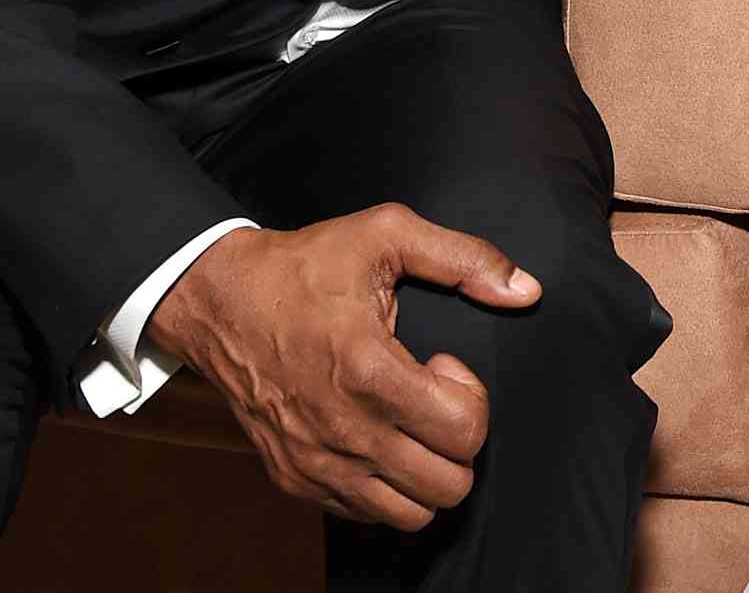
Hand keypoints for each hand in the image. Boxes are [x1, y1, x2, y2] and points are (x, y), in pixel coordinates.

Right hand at [145, 204, 540, 527]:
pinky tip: (378, 433)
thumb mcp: (389, 234)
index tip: (443, 362)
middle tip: (434, 395)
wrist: (221, 301)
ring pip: (409, 514)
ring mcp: (315, 462)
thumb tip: (526, 290)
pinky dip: (387, 486)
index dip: (472, 396)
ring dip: (427, 471)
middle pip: (446, 485)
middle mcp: (342, 430)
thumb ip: (465, 258)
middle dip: (460, 441)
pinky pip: (365, 514)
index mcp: (369, 369)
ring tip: (409, 418)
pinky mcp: (294, 479)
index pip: (462, 430)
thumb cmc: (306, 265)